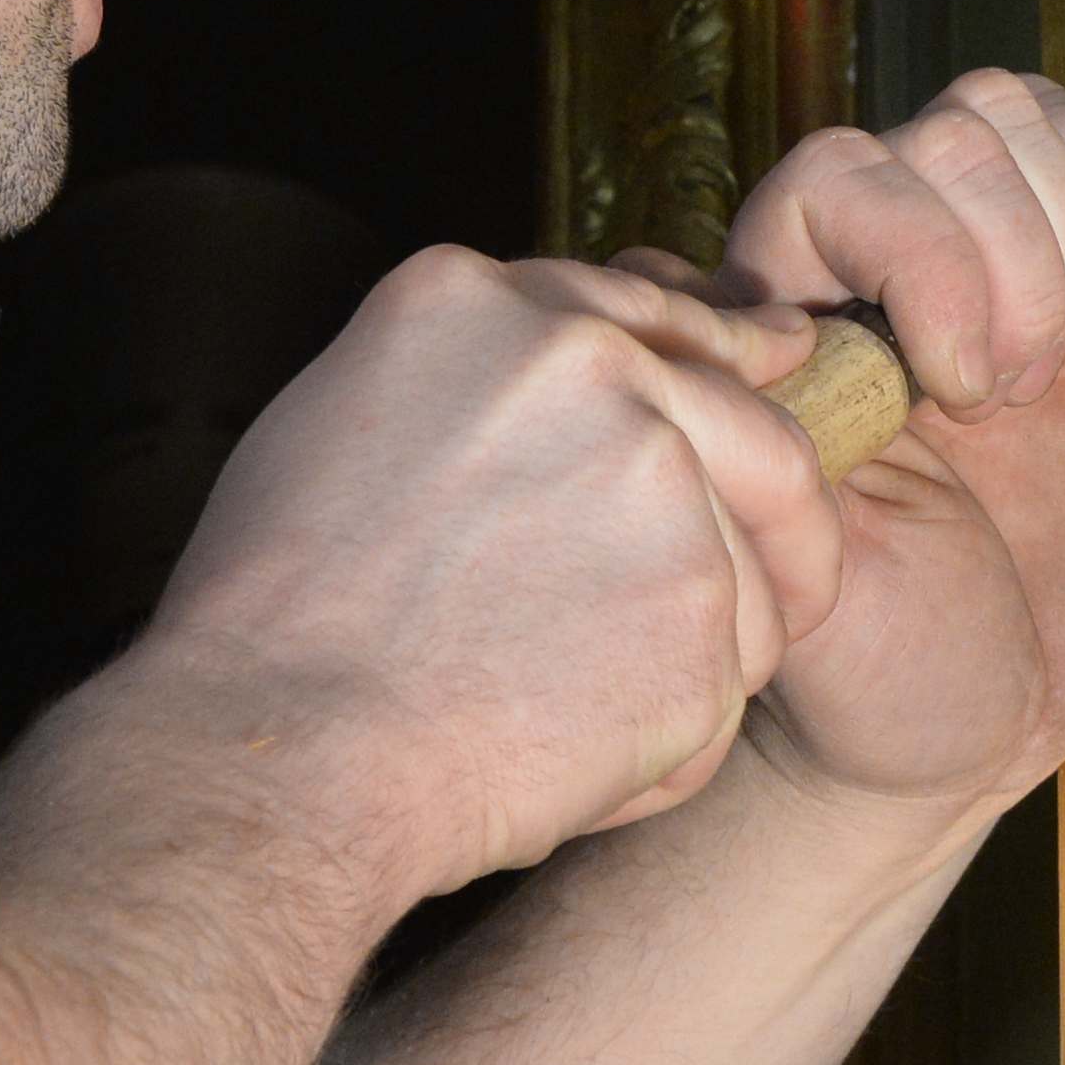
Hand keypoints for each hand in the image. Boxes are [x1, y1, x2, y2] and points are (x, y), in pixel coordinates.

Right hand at [141, 247, 844, 903]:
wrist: (283, 748)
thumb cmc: (275, 617)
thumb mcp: (337, 425)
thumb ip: (467, 385)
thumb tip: (558, 389)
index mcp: (475, 301)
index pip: (645, 310)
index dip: (717, 355)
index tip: (771, 369)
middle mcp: (585, 361)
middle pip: (756, 423)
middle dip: (781, 507)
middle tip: (788, 573)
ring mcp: (659, 477)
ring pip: (755, 566)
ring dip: (695, 647)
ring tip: (577, 717)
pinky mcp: (704, 606)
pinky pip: (730, 679)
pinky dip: (672, 737)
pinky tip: (576, 763)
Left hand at [674, 72, 1064, 821]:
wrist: (971, 720)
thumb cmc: (864, 668)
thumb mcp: (800, 588)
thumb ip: (761, 455)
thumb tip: (674, 287)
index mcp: (771, 327)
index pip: (835, 178)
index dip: (918, 260)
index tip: (947, 398)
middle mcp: (855, 272)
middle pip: (936, 140)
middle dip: (997, 266)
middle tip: (997, 402)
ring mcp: (960, 262)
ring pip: (1002, 118)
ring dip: (1050, 243)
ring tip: (1034, 375)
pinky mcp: (1063, 280)